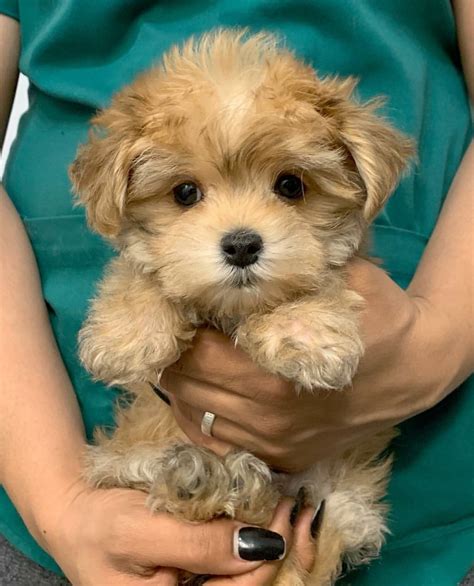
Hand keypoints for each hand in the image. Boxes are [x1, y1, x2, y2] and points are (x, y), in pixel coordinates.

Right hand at [42, 480, 314, 584]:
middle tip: (295, 506)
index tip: (285, 506)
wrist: (72, 516)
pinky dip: (248, 533)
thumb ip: (199, 544)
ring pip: (242, 571)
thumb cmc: (100, 525)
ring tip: (283, 505)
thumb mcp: (144, 532)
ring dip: (267, 538)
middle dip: (277, 545)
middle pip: (248, 583)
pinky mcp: (190, 570)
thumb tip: (263, 545)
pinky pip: (227, 559)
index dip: (270, 549)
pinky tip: (257, 511)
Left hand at [162, 258, 456, 471]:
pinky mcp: (283, 460)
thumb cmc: (379, 318)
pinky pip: (218, 443)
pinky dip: (201, 416)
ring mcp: (274, 446)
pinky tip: (206, 391)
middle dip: (173, 353)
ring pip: (194, 417)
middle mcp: (267, 420)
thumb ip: (290, 272)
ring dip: (182, 384)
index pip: (196, 357)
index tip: (177, 305)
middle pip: (185, 388)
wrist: (416, 369)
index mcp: (275, 378)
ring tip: (187, 354)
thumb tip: (234, 256)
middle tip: (177, 326)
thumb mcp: (341, 278)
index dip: (177, 329)